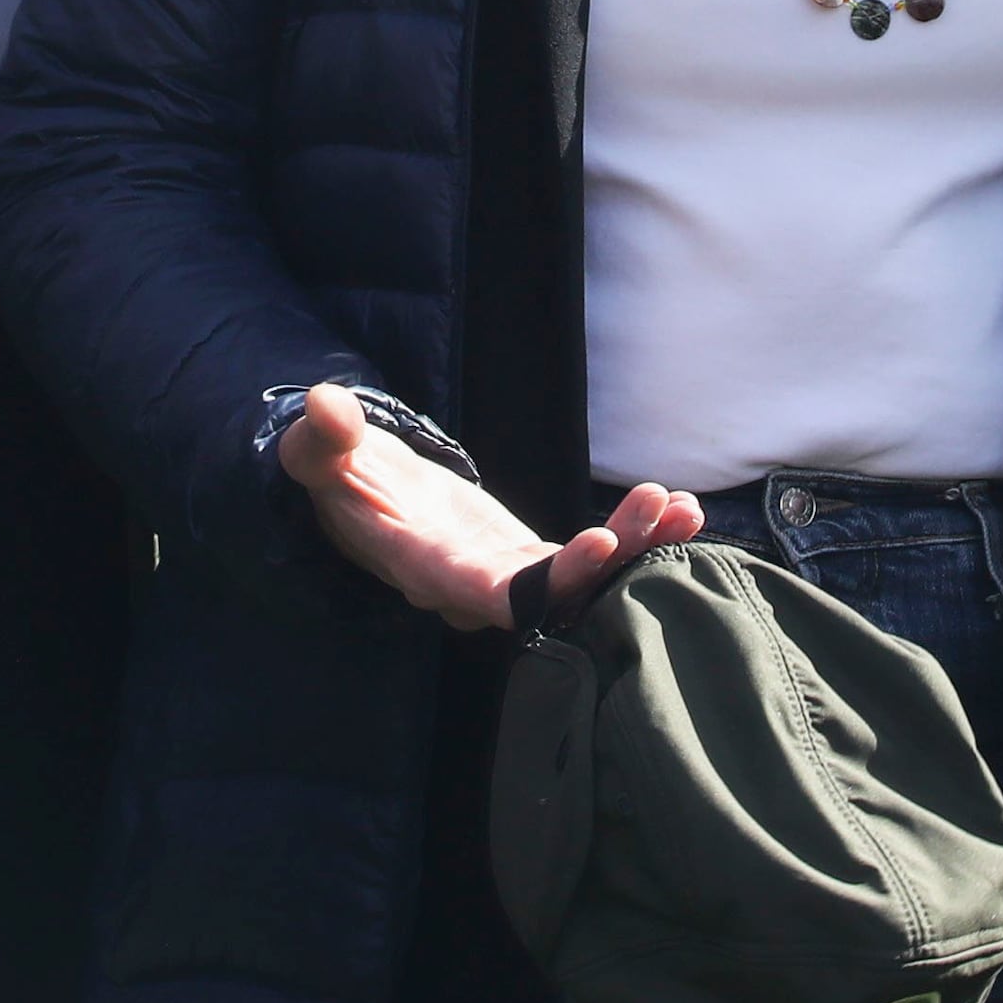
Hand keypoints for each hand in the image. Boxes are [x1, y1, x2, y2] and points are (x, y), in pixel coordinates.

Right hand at [280, 380, 701, 630]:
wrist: (357, 495)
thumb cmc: (336, 476)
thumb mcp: (319, 454)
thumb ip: (321, 439)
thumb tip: (325, 406)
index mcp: (423, 566)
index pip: (485, 591)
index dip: (542, 581)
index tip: (596, 548)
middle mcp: (468, 586)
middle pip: (546, 595)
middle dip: (608, 562)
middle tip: (661, 515)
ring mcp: (501, 576)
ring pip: (574, 581)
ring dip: (632, 549)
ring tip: (682, 507)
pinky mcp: (523, 560)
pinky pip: (582, 561)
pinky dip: (628, 539)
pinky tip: (676, 509)